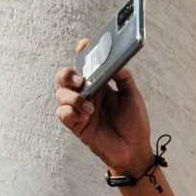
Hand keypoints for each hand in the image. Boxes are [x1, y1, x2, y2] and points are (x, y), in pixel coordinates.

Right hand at [54, 38, 153, 176]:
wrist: (135, 150)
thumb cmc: (135, 123)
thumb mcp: (134, 98)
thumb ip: (125, 79)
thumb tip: (116, 64)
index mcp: (100, 84)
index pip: (85, 64)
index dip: (82, 53)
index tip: (84, 45)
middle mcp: (87, 94)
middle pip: (65, 76)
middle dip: (67, 74)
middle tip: (80, 80)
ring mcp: (78, 108)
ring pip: (61, 94)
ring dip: (72, 97)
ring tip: (89, 107)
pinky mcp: (75, 124)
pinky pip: (62, 113)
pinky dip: (70, 112)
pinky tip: (84, 116)